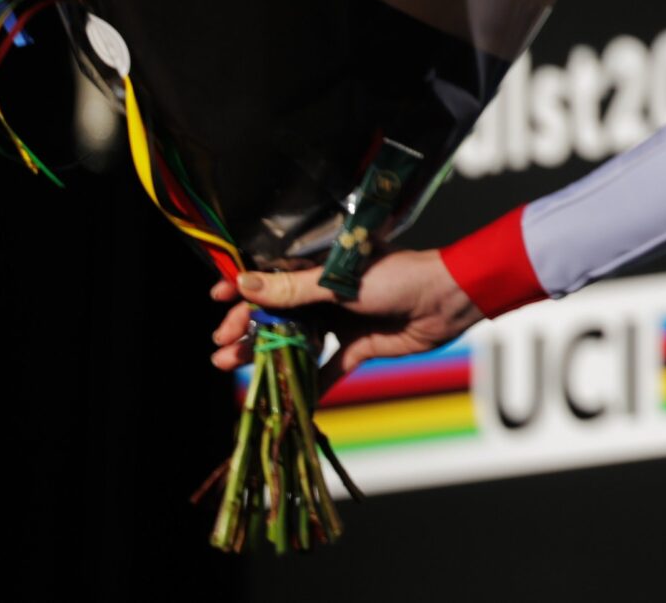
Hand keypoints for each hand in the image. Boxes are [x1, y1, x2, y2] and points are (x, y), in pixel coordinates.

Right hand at [208, 249, 481, 387]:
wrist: (448, 300)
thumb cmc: (398, 277)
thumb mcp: (339, 283)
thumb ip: (292, 290)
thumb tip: (243, 285)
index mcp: (322, 267)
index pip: (273, 276)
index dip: (244, 288)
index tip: (216, 299)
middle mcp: (328, 293)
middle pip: (277, 313)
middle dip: (245, 327)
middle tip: (221, 346)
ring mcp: (342, 320)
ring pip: (295, 339)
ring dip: (265, 353)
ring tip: (233, 365)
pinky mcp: (358, 346)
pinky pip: (327, 367)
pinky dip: (309, 383)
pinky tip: (285, 398)